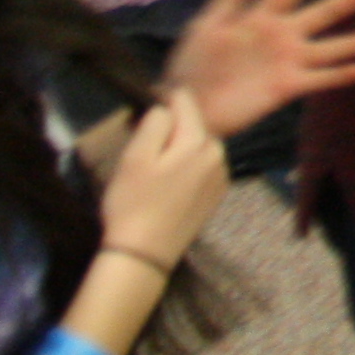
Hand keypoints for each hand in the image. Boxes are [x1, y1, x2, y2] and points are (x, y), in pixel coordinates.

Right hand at [95, 88, 229, 269]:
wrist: (144, 255)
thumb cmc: (133, 203)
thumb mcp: (135, 157)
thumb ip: (155, 123)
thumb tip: (165, 106)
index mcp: (199, 141)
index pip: (184, 100)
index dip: (160, 99)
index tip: (139, 112)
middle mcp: (219, 153)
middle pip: (192, 123)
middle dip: (169, 127)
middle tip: (140, 145)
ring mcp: (221, 175)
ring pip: (197, 145)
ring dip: (177, 147)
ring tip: (151, 169)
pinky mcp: (217, 194)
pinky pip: (201, 166)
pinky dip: (186, 166)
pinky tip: (166, 186)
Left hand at [159, 0, 354, 136]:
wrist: (185, 107)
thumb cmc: (192, 65)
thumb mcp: (205, 25)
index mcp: (261, 17)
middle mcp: (282, 36)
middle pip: (322, 14)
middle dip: (350, 1)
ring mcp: (289, 62)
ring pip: (331, 48)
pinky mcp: (288, 87)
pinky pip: (321, 79)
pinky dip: (344, 75)